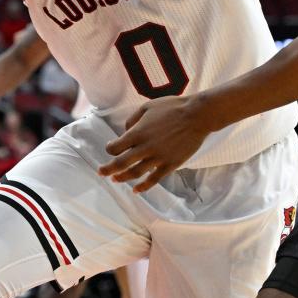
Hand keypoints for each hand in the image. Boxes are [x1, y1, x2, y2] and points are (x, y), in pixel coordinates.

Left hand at [98, 96, 212, 192]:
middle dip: (108, 169)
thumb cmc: (171, 108)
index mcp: (137, 133)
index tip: (110, 148)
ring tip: (115, 180)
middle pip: (121, 163)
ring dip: (123, 178)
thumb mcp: (146, 108)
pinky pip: (154, 179)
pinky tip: (136, 190)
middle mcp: (145, 148)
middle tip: (101, 173)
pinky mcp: (171, 164)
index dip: (110, 149)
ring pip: (136, 173)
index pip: (116, 147)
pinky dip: (144, 186)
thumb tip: (125, 132)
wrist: (196, 116)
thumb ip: (132, 121)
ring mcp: (158, 158)